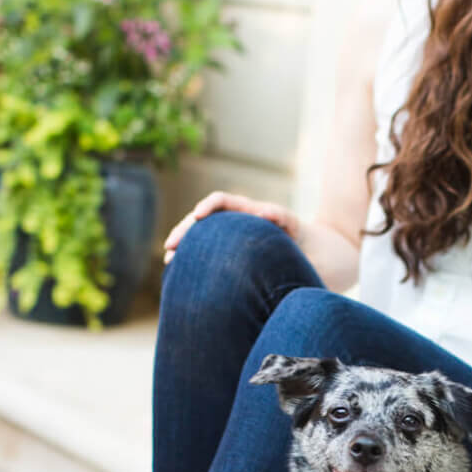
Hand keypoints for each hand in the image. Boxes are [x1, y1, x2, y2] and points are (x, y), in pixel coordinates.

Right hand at [163, 191, 300, 263]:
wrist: (301, 248)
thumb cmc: (297, 236)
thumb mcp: (290, 223)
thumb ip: (279, 216)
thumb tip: (262, 212)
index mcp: (245, 209)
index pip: (220, 201)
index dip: (207, 206)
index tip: (197, 216)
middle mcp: (232, 218)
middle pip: (200, 218)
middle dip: (184, 229)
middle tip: (171, 245)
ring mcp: (226, 234)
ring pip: (198, 235)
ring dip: (182, 245)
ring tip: (170, 260)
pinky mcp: (225, 249)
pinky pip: (204, 249)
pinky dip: (192, 257)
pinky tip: (181, 271)